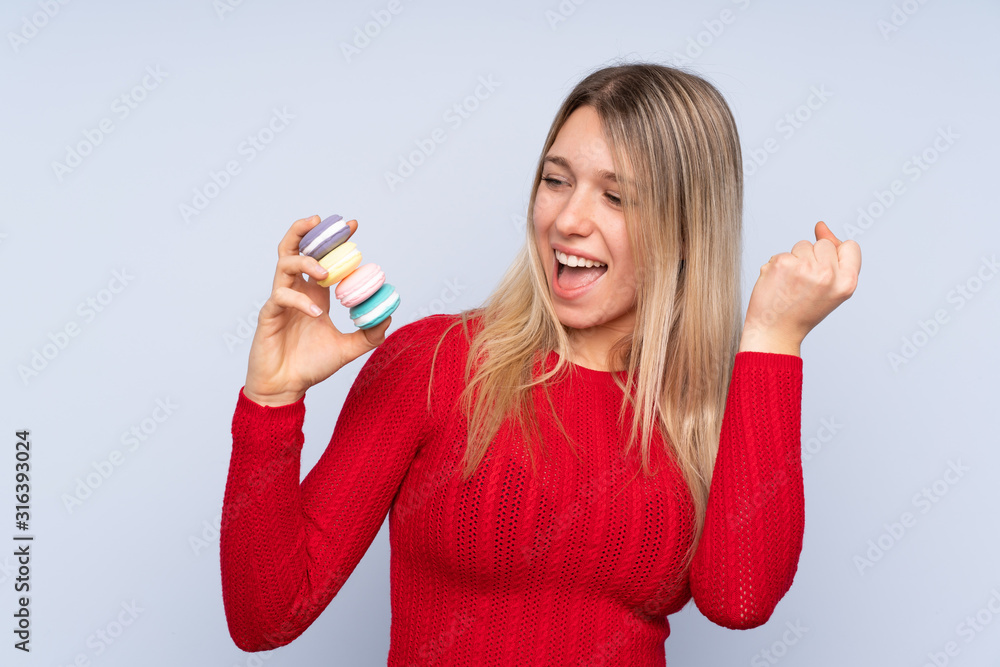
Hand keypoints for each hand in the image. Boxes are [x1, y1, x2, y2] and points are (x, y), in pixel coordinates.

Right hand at [243, 215, 392, 405]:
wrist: (285, 388)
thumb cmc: (310, 366)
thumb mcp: (346, 349)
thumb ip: (368, 335)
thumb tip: (388, 318)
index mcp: (314, 294)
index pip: (322, 258)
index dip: (334, 240)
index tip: (352, 225)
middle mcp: (297, 292)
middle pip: (294, 248)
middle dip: (307, 231)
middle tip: (326, 222)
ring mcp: (281, 300)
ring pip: (284, 264)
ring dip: (306, 262)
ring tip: (325, 272)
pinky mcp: (269, 314)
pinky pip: (281, 297)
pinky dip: (300, 301)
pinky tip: (316, 314)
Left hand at [739, 221, 860, 353]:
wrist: (775, 331)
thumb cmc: (802, 311)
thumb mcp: (831, 288)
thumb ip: (833, 258)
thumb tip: (820, 226)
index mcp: (847, 282)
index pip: (850, 246)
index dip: (836, 254)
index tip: (824, 270)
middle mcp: (828, 274)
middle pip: (824, 244)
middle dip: (813, 258)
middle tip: (805, 285)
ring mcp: (804, 268)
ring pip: (802, 245)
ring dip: (795, 260)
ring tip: (791, 285)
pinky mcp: (782, 264)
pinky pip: (783, 252)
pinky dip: (778, 266)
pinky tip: (777, 284)